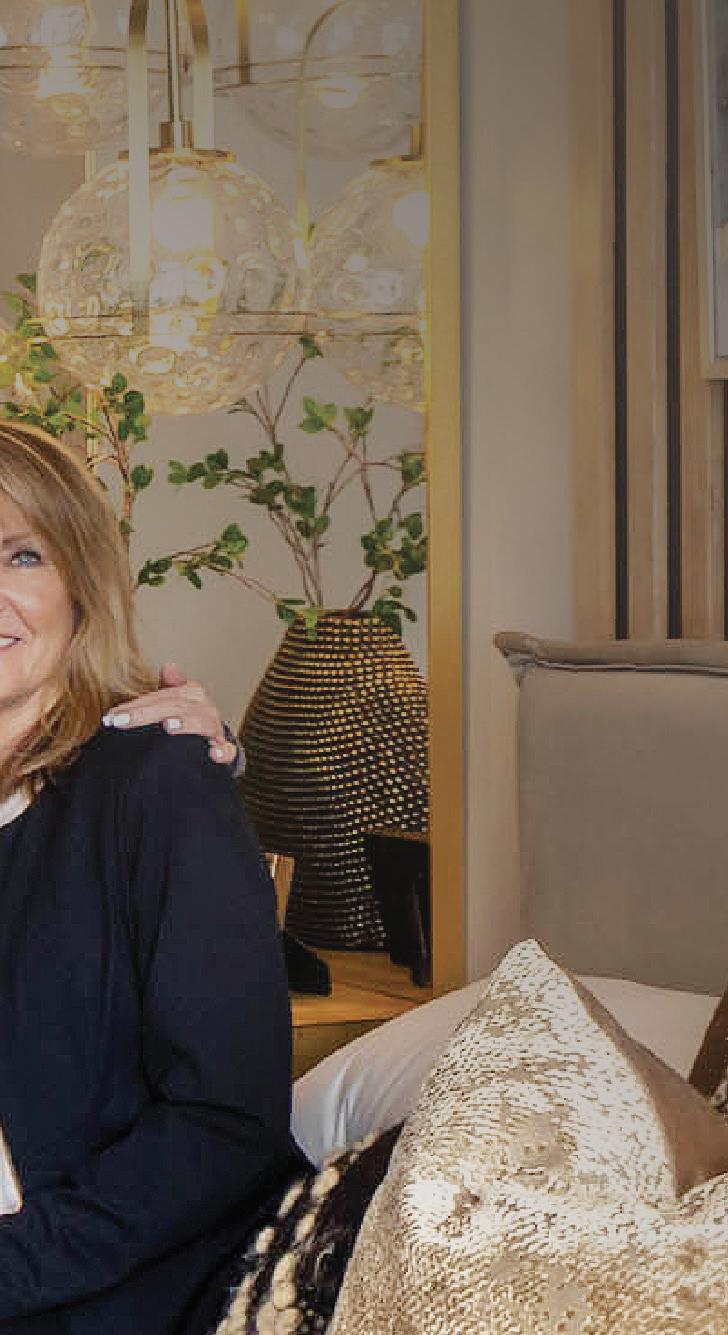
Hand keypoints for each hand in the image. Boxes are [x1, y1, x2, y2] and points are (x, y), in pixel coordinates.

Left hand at [102, 662, 237, 764]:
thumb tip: (168, 666)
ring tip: (168, 726)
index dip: (135, 705)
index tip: (112, 716)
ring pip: (202, 723)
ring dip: (186, 724)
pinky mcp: (226, 751)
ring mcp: (216, 729)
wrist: (215, 744)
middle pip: (175, 707)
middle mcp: (205, 708)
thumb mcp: (175, 703)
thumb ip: (166, 688)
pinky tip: (212, 754)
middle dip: (147, 714)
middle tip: (121, 722)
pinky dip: (222, 752)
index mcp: (192, 694)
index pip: (160, 697)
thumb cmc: (189, 721)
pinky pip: (227, 751)